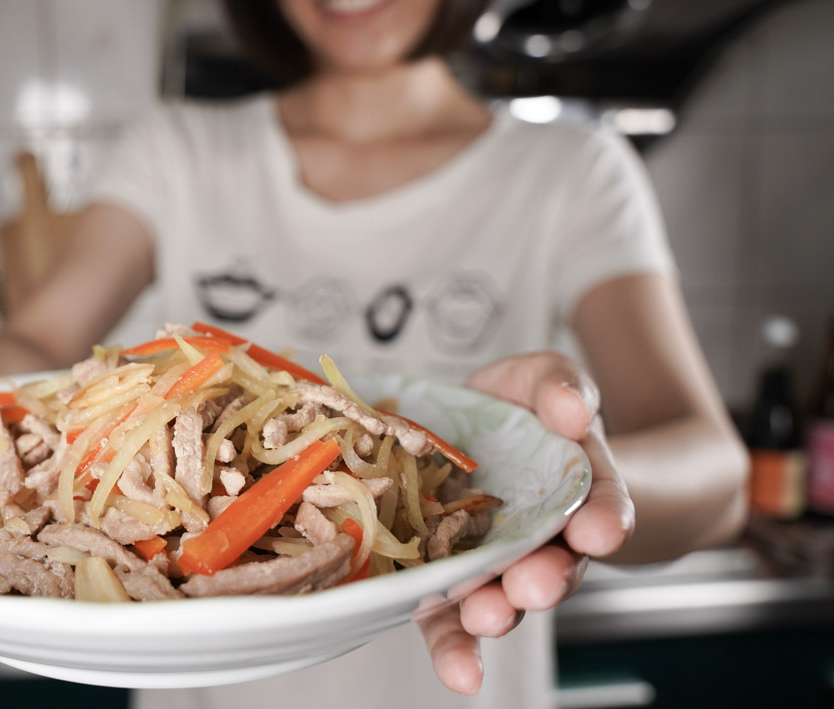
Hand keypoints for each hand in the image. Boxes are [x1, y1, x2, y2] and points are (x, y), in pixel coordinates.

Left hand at [417, 351, 633, 695]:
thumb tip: (573, 410)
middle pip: (556, 566)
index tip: (601, 531)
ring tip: (486, 615)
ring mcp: (495, 565)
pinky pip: (452, 621)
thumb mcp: (542, 377)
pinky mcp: (446, 580)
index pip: (603, 508)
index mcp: (578, 488)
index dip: (605, 521)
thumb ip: (561, 386)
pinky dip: (457, 649)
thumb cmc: (517, 409)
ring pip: (504, 599)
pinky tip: (461, 673)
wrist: (474, 432)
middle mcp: (544, 538)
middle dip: (547, 578)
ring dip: (498, 613)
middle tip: (536, 583)